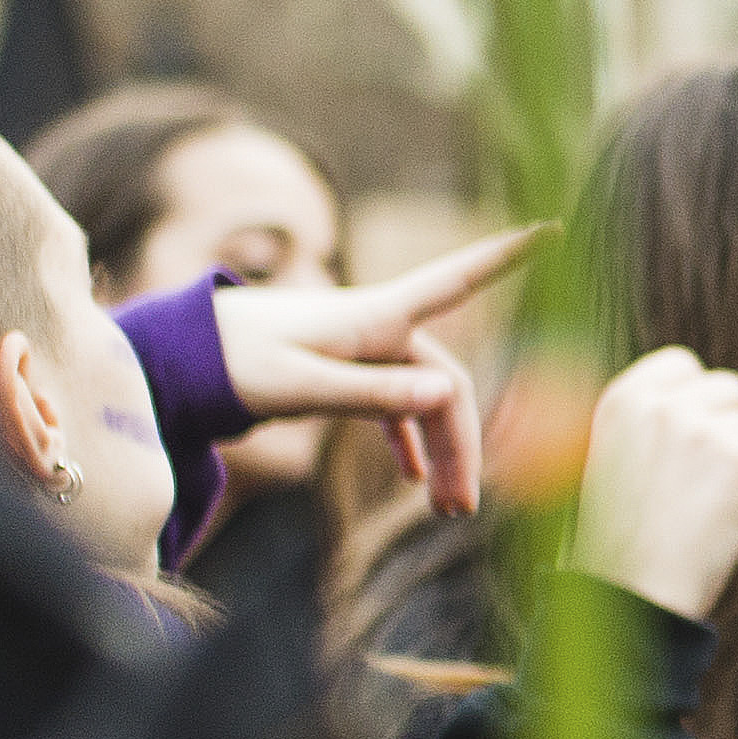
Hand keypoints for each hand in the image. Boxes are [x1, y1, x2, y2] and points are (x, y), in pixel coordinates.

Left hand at [219, 228, 535, 512]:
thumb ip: (374, 393)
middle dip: (465, 442)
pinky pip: (396, 403)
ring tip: (446, 509)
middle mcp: (379, 328)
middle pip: (446, 381)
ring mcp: (365, 349)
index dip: (507, 256)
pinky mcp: (346, 369)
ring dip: (441, 451)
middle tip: (463, 510)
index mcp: (375, 317)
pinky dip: (409, 439)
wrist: (183, 358)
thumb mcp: (302, 384)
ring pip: (424, 399)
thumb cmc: (237, 362)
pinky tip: (412, 478)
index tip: (554, 228)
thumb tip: (448, 393)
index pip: (455, 280)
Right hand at [573, 348, 737, 621]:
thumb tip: (731, 404)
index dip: (702, 398)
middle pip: (730, 390)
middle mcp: (663, 406)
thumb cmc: (620, 548)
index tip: (710, 434)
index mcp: (622, 400)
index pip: (681, 365)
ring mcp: (705, 432)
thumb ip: (657, 427)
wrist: (629, 600)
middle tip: (732, 477)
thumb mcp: (616, 467)